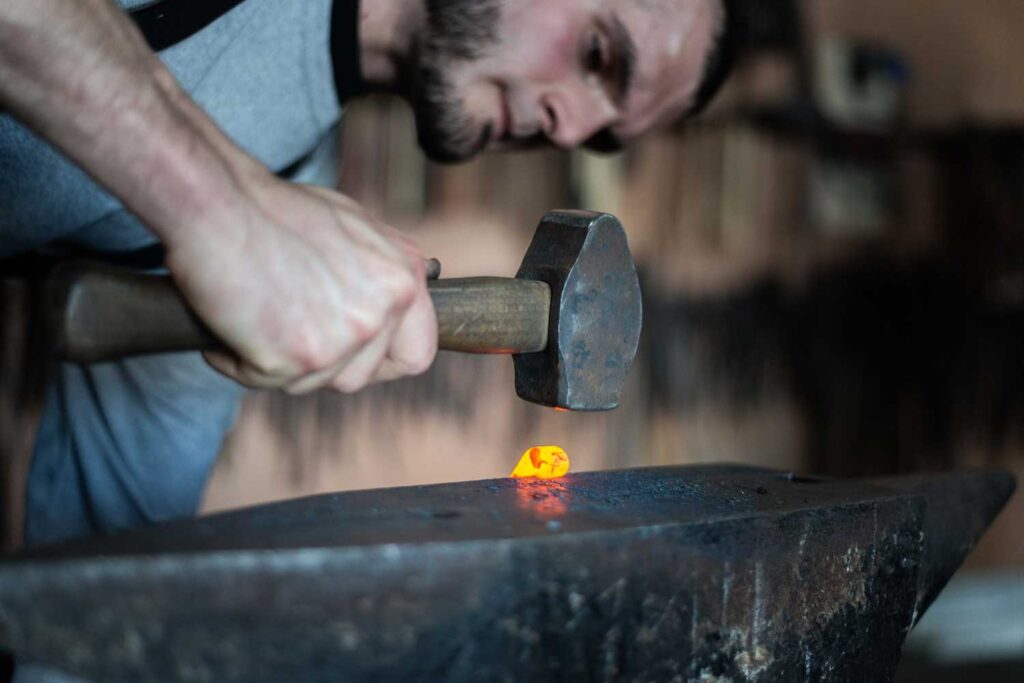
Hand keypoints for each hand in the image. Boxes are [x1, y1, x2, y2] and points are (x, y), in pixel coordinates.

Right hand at [163, 172, 437, 393]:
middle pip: (358, 377)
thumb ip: (381, 273)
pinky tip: (230, 316)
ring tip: (255, 308)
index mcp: (404, 277)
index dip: (383, 363)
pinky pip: (265, 381)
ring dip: (278, 360)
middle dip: (319, 363)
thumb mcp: (352, 228)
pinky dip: (237, 358)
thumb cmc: (272, 209)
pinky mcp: (302, 357)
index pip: (417, 353)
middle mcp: (385, 309)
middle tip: (283, 322)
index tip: (353, 358)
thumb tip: (391, 306)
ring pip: (312, 384)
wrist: (216, 202)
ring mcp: (347, 336)